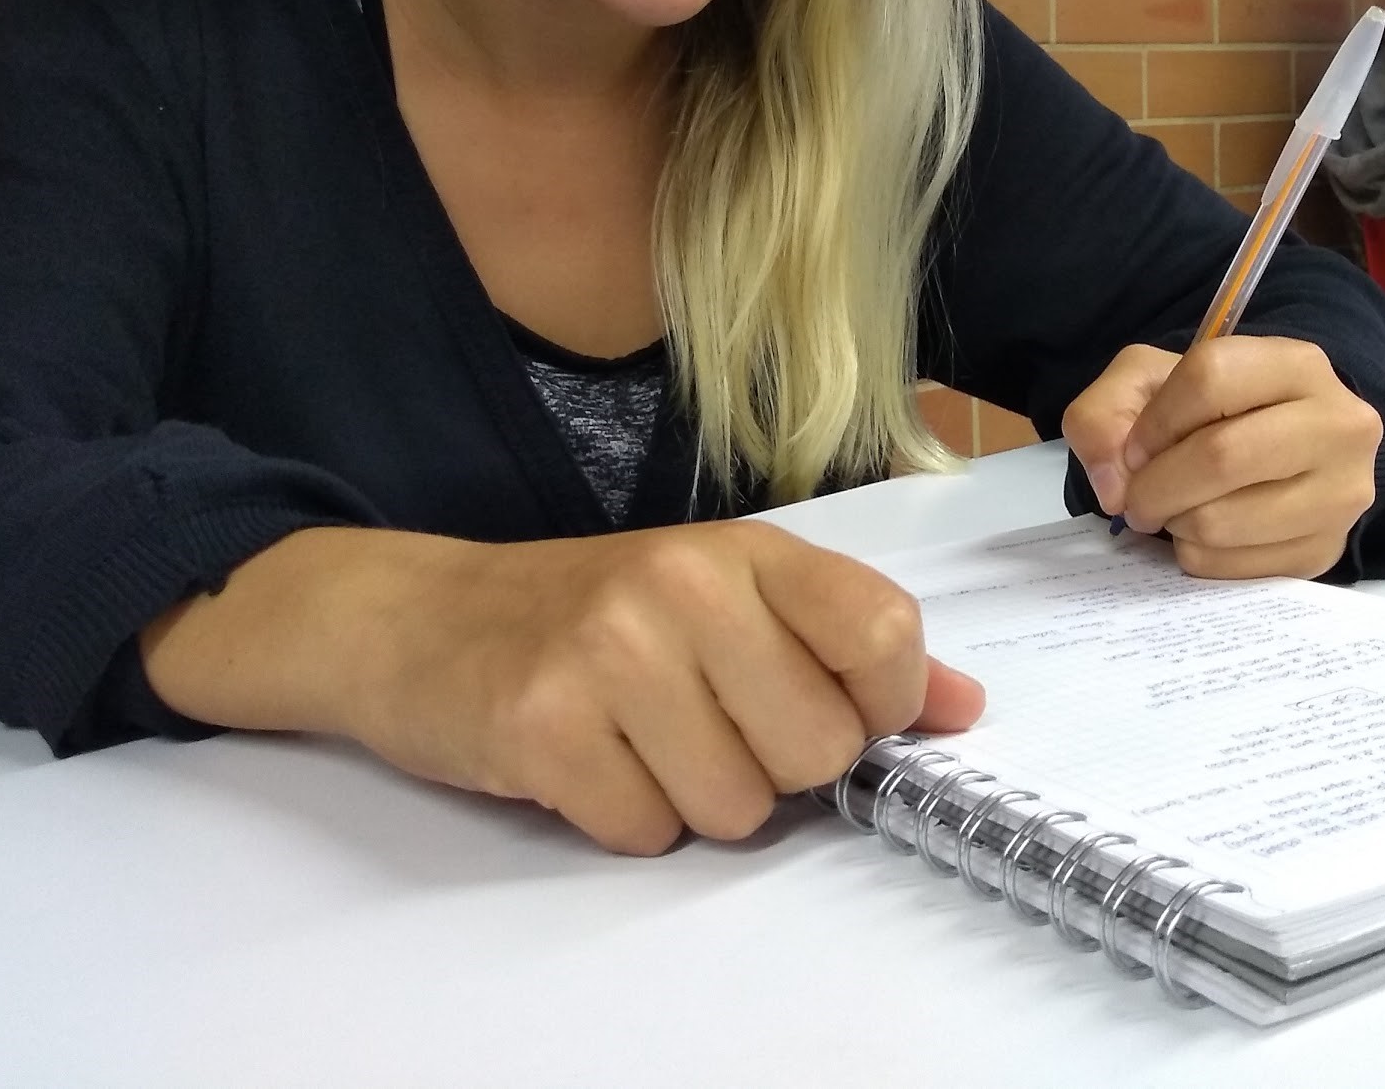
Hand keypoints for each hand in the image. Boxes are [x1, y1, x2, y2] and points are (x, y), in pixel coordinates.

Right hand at [142, 523, 984, 855]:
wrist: (423, 618)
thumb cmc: (592, 612)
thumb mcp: (727, 599)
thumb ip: (844, 645)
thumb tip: (960, 706)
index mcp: (748, 551)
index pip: (882, 631)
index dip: (881, 703)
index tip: (838, 709)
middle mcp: (684, 585)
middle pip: (818, 749)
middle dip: (774, 769)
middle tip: (706, 725)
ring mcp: (610, 652)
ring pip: (736, 810)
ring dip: (693, 801)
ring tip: (640, 741)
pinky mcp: (543, 724)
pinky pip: (644, 833)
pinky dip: (621, 819)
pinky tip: (588, 762)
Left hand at [1060, 338, 1380, 578]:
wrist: (1276, 452)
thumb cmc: (1210, 410)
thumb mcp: (1150, 382)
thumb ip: (1105, 413)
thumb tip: (1113, 484)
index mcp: (1298, 364)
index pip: (1210, 377)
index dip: (1155, 419)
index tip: (1135, 448)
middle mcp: (1339, 424)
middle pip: (1221, 456)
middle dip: (1155, 485)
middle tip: (1136, 498)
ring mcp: (1341, 495)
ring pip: (1223, 522)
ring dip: (1174, 522)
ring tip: (1174, 509)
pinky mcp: (1325, 552)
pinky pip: (1234, 569)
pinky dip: (1198, 556)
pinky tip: (1204, 533)